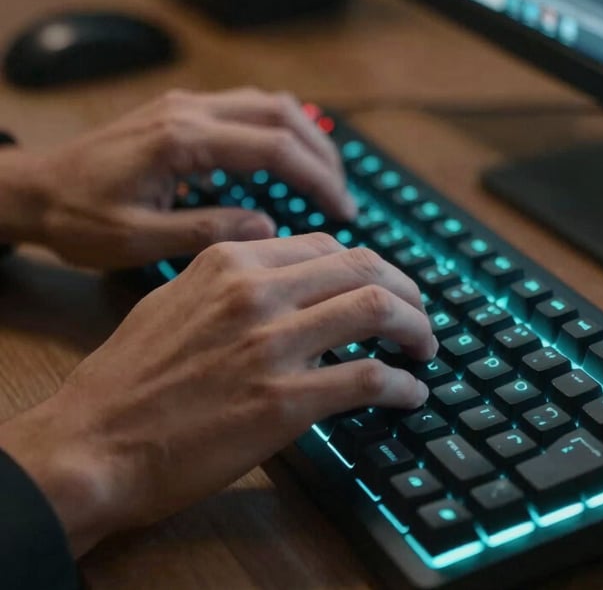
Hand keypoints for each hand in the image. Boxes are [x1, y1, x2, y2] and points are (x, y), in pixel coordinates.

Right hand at [0, 234, 435, 556]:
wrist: (91, 441)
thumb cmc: (127, 376)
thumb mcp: (175, 299)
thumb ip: (232, 277)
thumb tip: (283, 270)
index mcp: (232, 261)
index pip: (328, 247)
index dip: (368, 266)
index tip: (383, 286)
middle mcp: (258, 291)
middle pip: (364, 268)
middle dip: (406, 290)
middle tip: (419, 314)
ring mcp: (272, 344)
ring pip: (376, 309)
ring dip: (416, 328)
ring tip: (425, 347)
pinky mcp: (283, 401)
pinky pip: (368, 378)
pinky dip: (401, 383)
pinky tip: (409, 394)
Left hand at [9, 88, 356, 268]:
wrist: (33, 190)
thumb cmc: (76, 217)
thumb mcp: (137, 240)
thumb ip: (207, 231)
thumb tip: (267, 226)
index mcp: (181, 140)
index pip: (273, 148)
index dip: (317, 179)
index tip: (342, 211)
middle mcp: (189, 111)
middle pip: (282, 114)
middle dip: (321, 154)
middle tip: (343, 195)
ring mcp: (185, 105)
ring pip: (267, 103)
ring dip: (303, 136)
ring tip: (324, 177)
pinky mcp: (181, 111)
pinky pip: (246, 107)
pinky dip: (277, 130)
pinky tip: (283, 160)